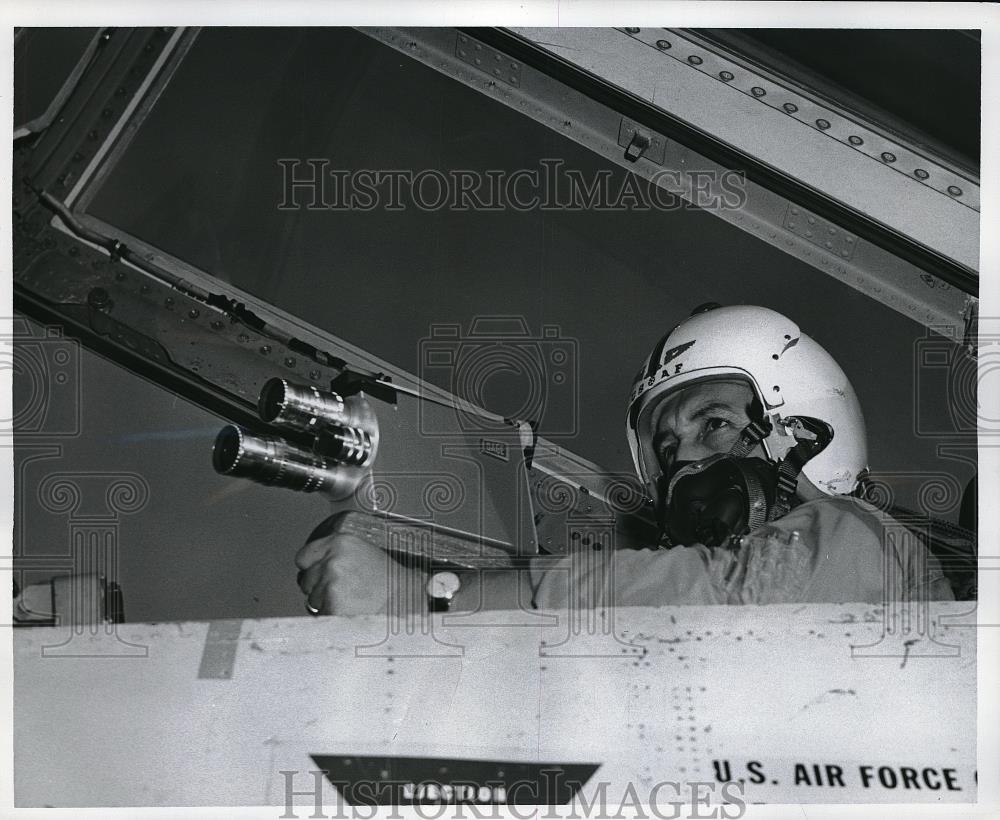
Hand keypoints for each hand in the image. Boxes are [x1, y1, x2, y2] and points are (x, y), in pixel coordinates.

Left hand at [295, 529, 425, 615]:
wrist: (408, 604)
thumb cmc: (396, 582)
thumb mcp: (369, 554)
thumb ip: (341, 554)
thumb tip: (320, 563)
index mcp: (342, 542)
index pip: (304, 556)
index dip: (311, 567)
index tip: (317, 573)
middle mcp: (334, 560)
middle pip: (306, 579)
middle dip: (319, 587)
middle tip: (343, 591)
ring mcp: (331, 584)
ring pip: (312, 600)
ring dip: (326, 603)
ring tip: (352, 602)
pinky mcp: (332, 606)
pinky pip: (321, 615)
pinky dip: (332, 617)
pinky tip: (351, 612)